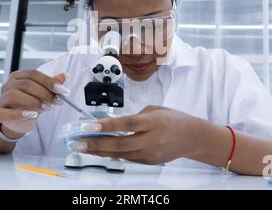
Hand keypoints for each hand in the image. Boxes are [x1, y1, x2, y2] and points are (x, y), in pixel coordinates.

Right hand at [0, 70, 69, 137]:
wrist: (18, 122)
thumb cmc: (30, 104)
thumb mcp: (43, 93)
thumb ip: (52, 85)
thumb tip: (64, 75)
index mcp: (18, 76)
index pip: (33, 74)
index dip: (49, 81)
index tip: (62, 90)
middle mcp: (8, 85)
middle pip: (26, 84)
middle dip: (44, 93)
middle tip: (56, 101)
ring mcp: (3, 99)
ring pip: (14, 95)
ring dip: (33, 101)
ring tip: (46, 108)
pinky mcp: (0, 113)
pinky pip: (5, 112)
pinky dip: (19, 114)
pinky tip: (32, 115)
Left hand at [81, 105, 200, 164]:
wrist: (192, 137)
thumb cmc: (173, 119)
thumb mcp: (155, 109)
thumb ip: (135, 116)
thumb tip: (114, 123)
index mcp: (153, 122)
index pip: (127, 124)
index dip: (108, 125)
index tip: (90, 126)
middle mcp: (152, 139)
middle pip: (121, 143)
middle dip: (97, 144)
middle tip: (79, 143)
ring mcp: (151, 153)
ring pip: (121, 154)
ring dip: (100, 151)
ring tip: (83, 148)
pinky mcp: (149, 161)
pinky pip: (127, 158)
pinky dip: (112, 154)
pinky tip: (99, 151)